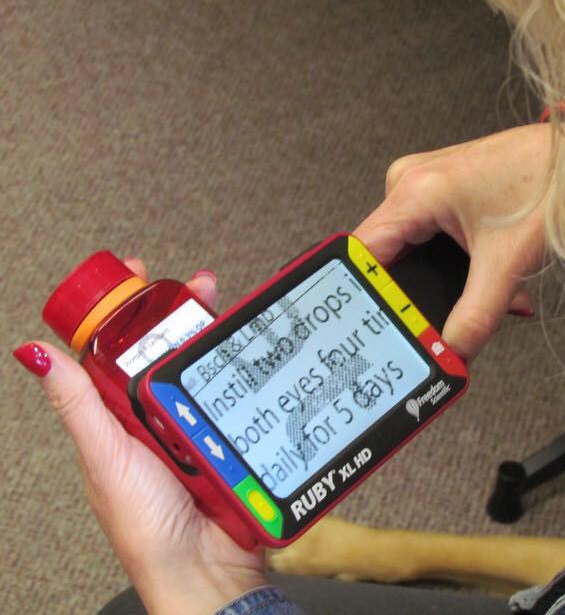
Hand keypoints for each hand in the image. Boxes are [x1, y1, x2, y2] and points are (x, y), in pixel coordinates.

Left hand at [13, 263, 267, 614]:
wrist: (205, 567)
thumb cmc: (146, 524)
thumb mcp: (106, 455)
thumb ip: (78, 404)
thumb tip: (34, 353)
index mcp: (116, 416)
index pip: (115, 349)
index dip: (125, 310)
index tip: (138, 276)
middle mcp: (155, 415)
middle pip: (165, 350)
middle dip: (180, 312)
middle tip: (196, 286)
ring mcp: (194, 424)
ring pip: (202, 367)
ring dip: (213, 335)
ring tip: (223, 307)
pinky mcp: (227, 435)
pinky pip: (233, 394)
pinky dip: (241, 371)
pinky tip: (251, 351)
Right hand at [355, 124, 553, 360]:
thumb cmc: (549, 184)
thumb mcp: (507, 263)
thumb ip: (476, 318)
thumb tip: (450, 354)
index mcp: (414, 192)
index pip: (363, 256)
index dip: (366, 297)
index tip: (378, 329)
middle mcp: (410, 183)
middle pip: (386, 258)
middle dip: (415, 294)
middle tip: (439, 324)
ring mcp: (425, 184)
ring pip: (411, 249)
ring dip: (440, 280)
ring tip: (480, 294)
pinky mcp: (442, 189)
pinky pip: (428, 236)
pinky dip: (453, 263)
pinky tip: (485, 276)